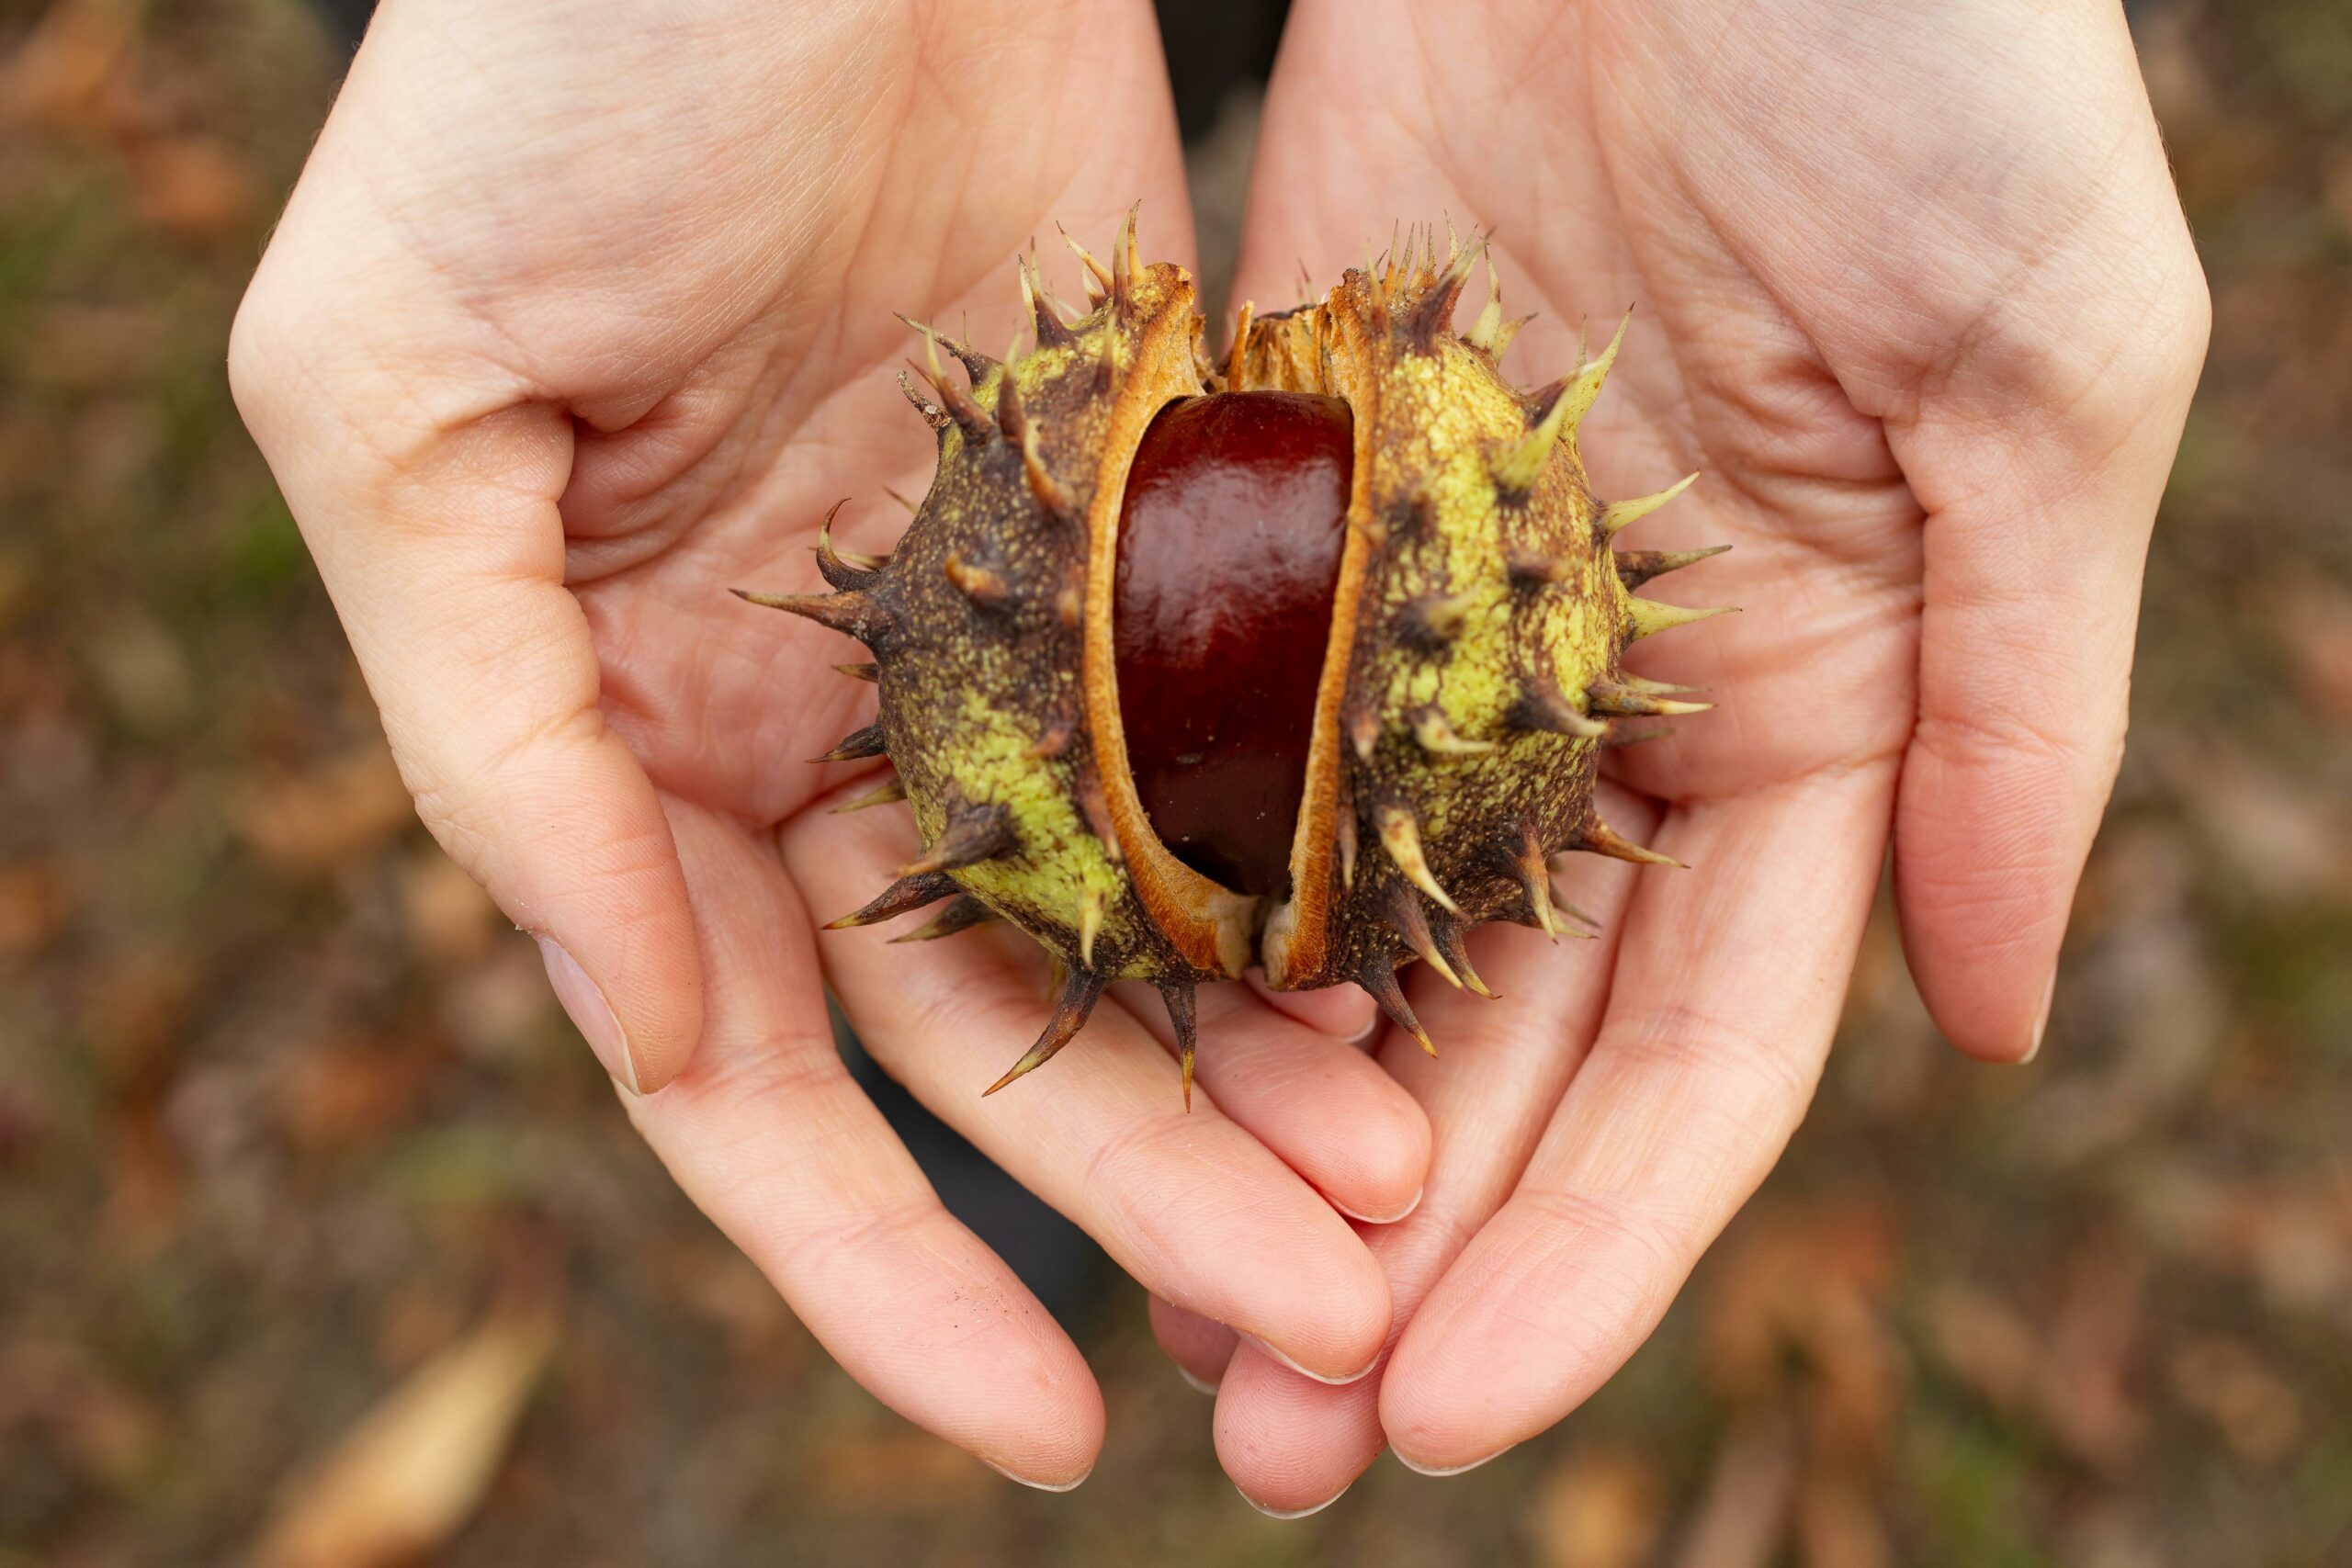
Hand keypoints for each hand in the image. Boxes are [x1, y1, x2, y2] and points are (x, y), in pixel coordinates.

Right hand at [230, 0, 1430, 1486]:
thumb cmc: (541, 81)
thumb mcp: (401, 398)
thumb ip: (494, 722)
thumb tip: (632, 1017)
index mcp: (634, 726)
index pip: (754, 1069)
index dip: (879, 1263)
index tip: (1030, 1430)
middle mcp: (828, 710)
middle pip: (992, 1023)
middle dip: (1141, 1190)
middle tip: (1316, 1326)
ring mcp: (1003, 617)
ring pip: (1148, 905)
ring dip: (1262, 1064)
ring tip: (1407, 1194)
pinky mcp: (1153, 502)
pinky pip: (1250, 719)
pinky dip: (1326, 851)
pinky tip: (1435, 966)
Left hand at [1164, 0, 2208, 1510]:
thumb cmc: (1920, 49)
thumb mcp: (2042, 368)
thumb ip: (2022, 706)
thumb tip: (2006, 1022)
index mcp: (1817, 710)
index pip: (1700, 1052)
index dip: (1594, 1247)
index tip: (1462, 1406)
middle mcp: (1608, 703)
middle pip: (1497, 1041)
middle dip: (1396, 1251)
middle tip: (1278, 1442)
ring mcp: (1428, 619)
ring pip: (1333, 929)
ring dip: (1250, 1128)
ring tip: (1152, 1315)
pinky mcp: (1275, 504)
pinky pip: (1202, 735)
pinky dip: (1150, 895)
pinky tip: (1071, 1043)